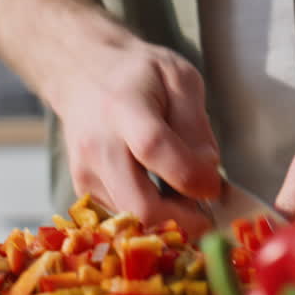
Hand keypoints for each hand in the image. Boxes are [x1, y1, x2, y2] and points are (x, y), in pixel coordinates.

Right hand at [0, 0, 221, 236]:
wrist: (81, 73)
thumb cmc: (136, 74)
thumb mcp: (178, 78)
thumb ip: (196, 125)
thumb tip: (207, 171)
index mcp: (124, 108)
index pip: (154, 149)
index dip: (190, 176)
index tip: (214, 186)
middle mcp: (98, 144)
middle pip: (139, 205)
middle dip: (182, 220)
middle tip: (204, 211)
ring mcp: (85, 170)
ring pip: (133, 220)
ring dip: (167, 220)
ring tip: (181, 193)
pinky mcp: (83, 189)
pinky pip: (123, 216)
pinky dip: (148, 215)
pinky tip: (159, 192)